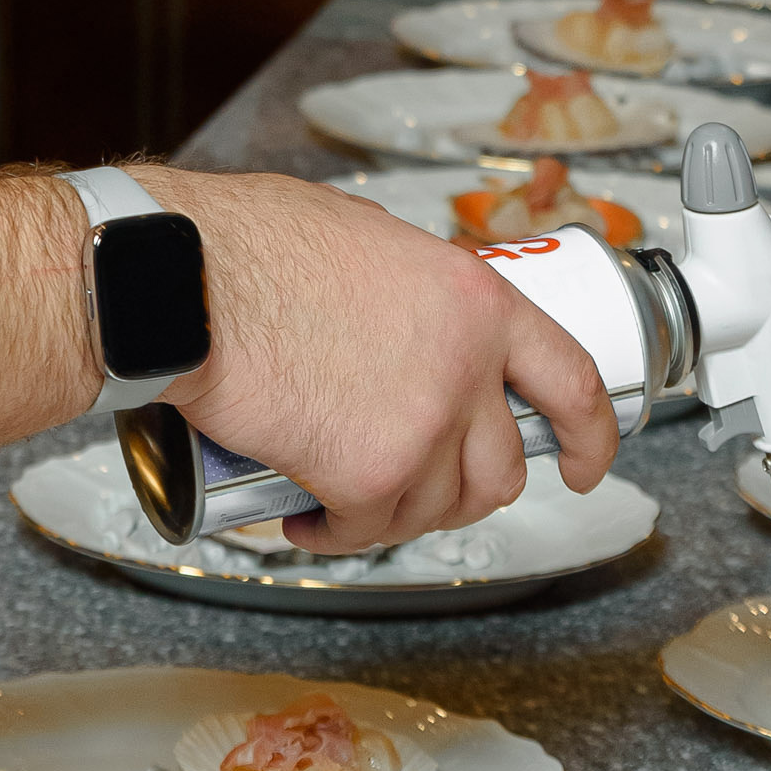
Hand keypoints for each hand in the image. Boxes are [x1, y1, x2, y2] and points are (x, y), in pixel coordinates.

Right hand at [137, 163, 617, 552]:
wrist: (180, 283)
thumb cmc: (244, 245)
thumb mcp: (363, 236)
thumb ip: (415, 288)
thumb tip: (416, 320)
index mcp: (474, 298)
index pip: (572, 379)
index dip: (590, 434)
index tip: (587, 460)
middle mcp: (464, 366)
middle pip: (501, 465)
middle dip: (462, 486)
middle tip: (417, 479)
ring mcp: (422, 426)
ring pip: (437, 508)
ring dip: (394, 513)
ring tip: (344, 493)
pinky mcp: (366, 474)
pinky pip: (366, 530)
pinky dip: (335, 534)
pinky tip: (306, 516)